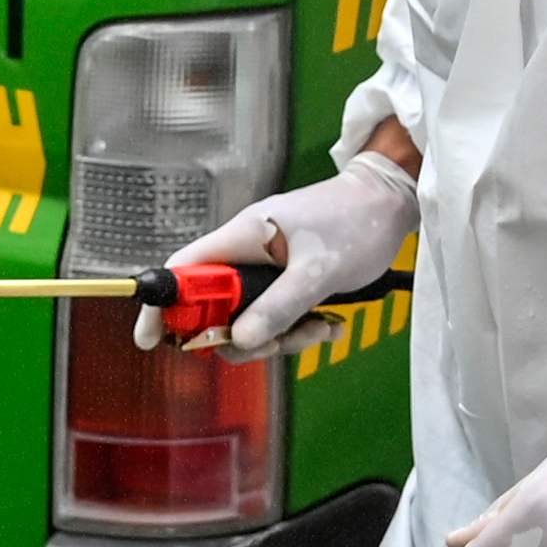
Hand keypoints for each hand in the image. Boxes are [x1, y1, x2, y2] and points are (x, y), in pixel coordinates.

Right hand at [136, 154, 418, 352]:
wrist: (392, 202)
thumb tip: (240, 342)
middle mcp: (245, 254)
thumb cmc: (355, 222)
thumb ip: (279, 307)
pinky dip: (297, 330)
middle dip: (241, 336)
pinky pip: (274, 318)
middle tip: (278, 344)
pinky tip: (329, 325)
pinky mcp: (285, 282)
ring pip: (248, 320)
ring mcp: (265, 269)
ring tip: (321, 330)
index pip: (181, 271)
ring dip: (280, 337)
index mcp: (240, 237)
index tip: (153, 340)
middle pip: (213, 309)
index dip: (162, 306)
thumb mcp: (318, 270)